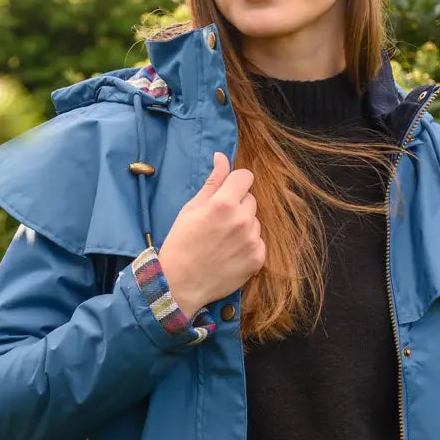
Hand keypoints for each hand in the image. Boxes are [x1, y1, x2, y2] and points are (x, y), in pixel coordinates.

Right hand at [157, 152, 265, 319]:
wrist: (180, 283)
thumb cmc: (181, 243)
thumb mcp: (191, 208)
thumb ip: (212, 182)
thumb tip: (222, 156)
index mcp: (223, 204)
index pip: (245, 177)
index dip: (235, 182)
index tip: (227, 192)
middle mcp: (242, 220)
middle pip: (251, 199)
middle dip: (238, 205)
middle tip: (218, 222)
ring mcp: (252, 240)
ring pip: (255, 221)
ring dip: (243, 226)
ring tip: (223, 241)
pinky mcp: (258, 258)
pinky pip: (258, 241)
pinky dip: (248, 245)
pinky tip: (230, 253)